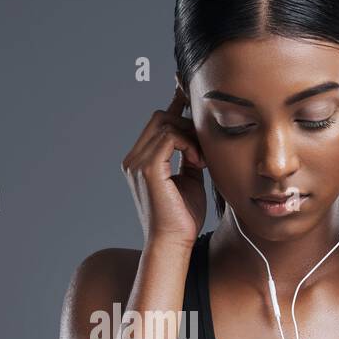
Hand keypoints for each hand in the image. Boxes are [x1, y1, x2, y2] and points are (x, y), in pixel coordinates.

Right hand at [120, 86, 207, 247]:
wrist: (174, 243)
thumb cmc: (182, 218)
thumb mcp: (189, 179)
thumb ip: (189, 156)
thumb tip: (197, 137)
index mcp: (140, 161)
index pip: (157, 123)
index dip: (175, 105)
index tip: (191, 95)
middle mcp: (134, 159)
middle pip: (160, 117)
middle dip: (186, 123)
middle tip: (204, 148)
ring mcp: (137, 163)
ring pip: (164, 123)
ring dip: (190, 136)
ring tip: (201, 160)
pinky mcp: (147, 169)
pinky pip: (169, 137)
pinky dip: (187, 145)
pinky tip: (198, 162)